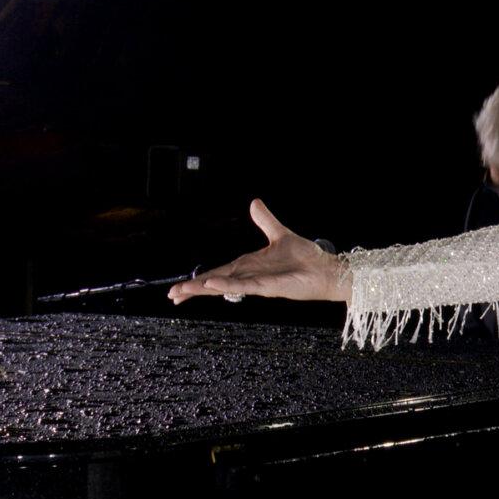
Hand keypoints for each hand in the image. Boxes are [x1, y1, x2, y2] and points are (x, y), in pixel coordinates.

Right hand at [167, 199, 349, 304]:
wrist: (326, 269)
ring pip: (224, 286)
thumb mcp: (280, 234)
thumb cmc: (306, 257)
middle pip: (215, 282)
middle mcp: (250, 276)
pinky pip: (244, 286)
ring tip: (182, 292)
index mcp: (249, 265)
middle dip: (193, 289)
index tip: (180, 288)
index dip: (199, 280)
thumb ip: (265, 220)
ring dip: (203, 289)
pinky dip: (227, 285)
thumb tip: (254, 203)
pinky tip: (212, 285)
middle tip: (171, 295)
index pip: (218, 272)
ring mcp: (257, 283)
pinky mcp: (268, 287)